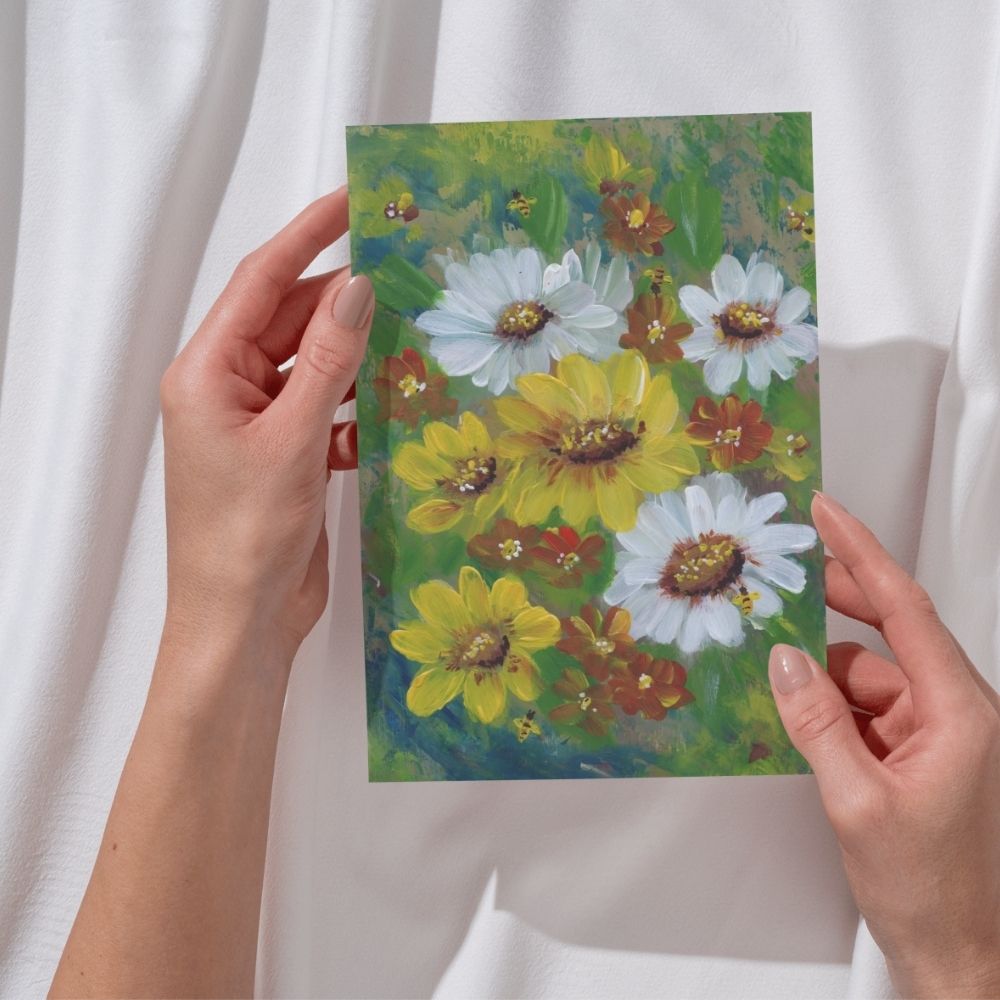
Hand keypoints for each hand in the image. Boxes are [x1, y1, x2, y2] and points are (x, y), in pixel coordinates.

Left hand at [158, 187, 372, 666]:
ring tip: (411, 336)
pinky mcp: (289, 455)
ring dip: (358, 358)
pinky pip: (328, 409)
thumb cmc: (246, 538)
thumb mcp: (291, 439)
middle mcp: (230, 389)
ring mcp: (260, 423)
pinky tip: (390, 412)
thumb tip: (357, 287)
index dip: (307, 237)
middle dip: (344, 301)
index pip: (261, 283)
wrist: (242, 622)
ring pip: (316, 366)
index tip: (352, 202)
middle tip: (405, 274)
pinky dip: (358, 407)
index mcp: (207, 373)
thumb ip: (327, 361)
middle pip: (291, 321)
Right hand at [768, 493, 999, 998]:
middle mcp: (955, 711)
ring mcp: (935, 732)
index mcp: (960, 713)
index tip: (829, 514)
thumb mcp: (858, 803)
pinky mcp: (916, 751)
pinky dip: (829, 703)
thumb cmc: (929, 890)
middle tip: (786, 567)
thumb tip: (785, 660)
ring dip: (823, 670)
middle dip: (839, 597)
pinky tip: (797, 711)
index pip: (906, 611)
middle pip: (892, 629)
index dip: (863, 554)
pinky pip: (865, 707)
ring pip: (869, 673)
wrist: (959, 951)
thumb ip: (817, 724)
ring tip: (772, 660)